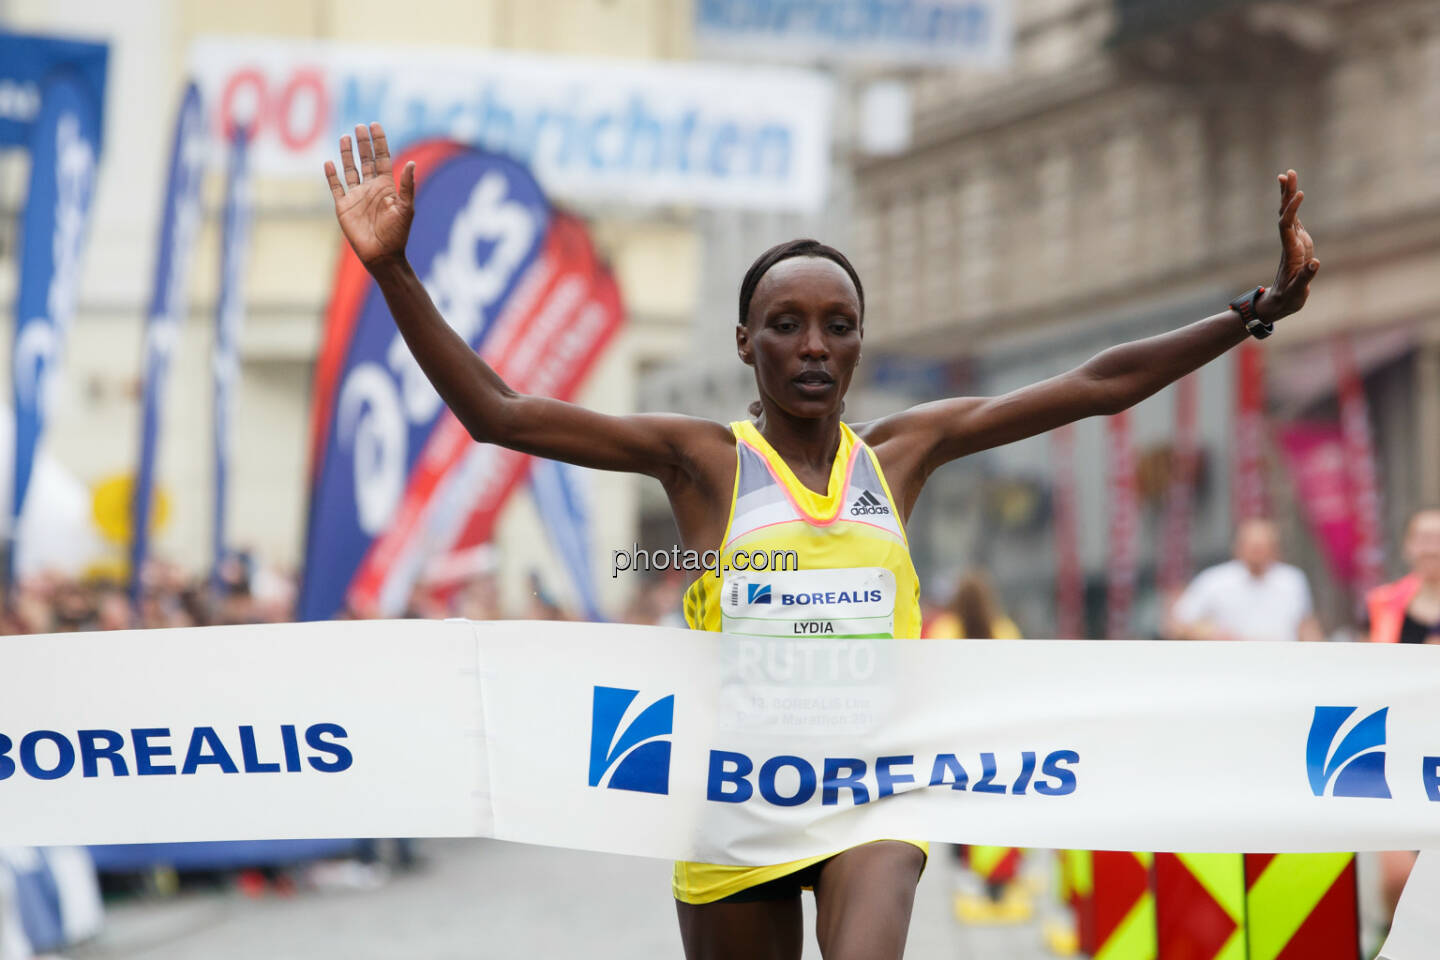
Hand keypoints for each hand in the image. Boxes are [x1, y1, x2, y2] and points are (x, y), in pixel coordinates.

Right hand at [324, 122, 414, 268]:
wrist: (382, 255)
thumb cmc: (397, 234)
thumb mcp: (406, 208)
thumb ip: (406, 186)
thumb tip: (411, 163)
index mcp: (386, 187)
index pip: (382, 158)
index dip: (379, 142)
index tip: (375, 125)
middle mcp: (371, 188)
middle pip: (365, 160)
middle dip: (363, 143)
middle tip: (359, 126)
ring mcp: (356, 196)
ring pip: (350, 169)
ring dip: (347, 154)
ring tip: (344, 137)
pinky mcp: (344, 207)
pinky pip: (336, 187)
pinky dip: (332, 175)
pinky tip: (329, 162)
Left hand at [1256, 169, 1318, 321]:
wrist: (1280, 302)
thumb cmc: (1289, 298)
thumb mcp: (1297, 291)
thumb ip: (1305, 277)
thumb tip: (1315, 263)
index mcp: (1290, 251)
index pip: (1287, 225)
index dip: (1291, 210)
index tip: (1299, 195)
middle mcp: (1289, 242)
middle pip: (1285, 213)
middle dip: (1287, 194)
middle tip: (1287, 173)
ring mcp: (1293, 241)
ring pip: (1289, 214)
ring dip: (1288, 195)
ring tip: (1288, 175)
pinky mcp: (1298, 243)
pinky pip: (1295, 220)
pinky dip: (1294, 206)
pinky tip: (1294, 194)